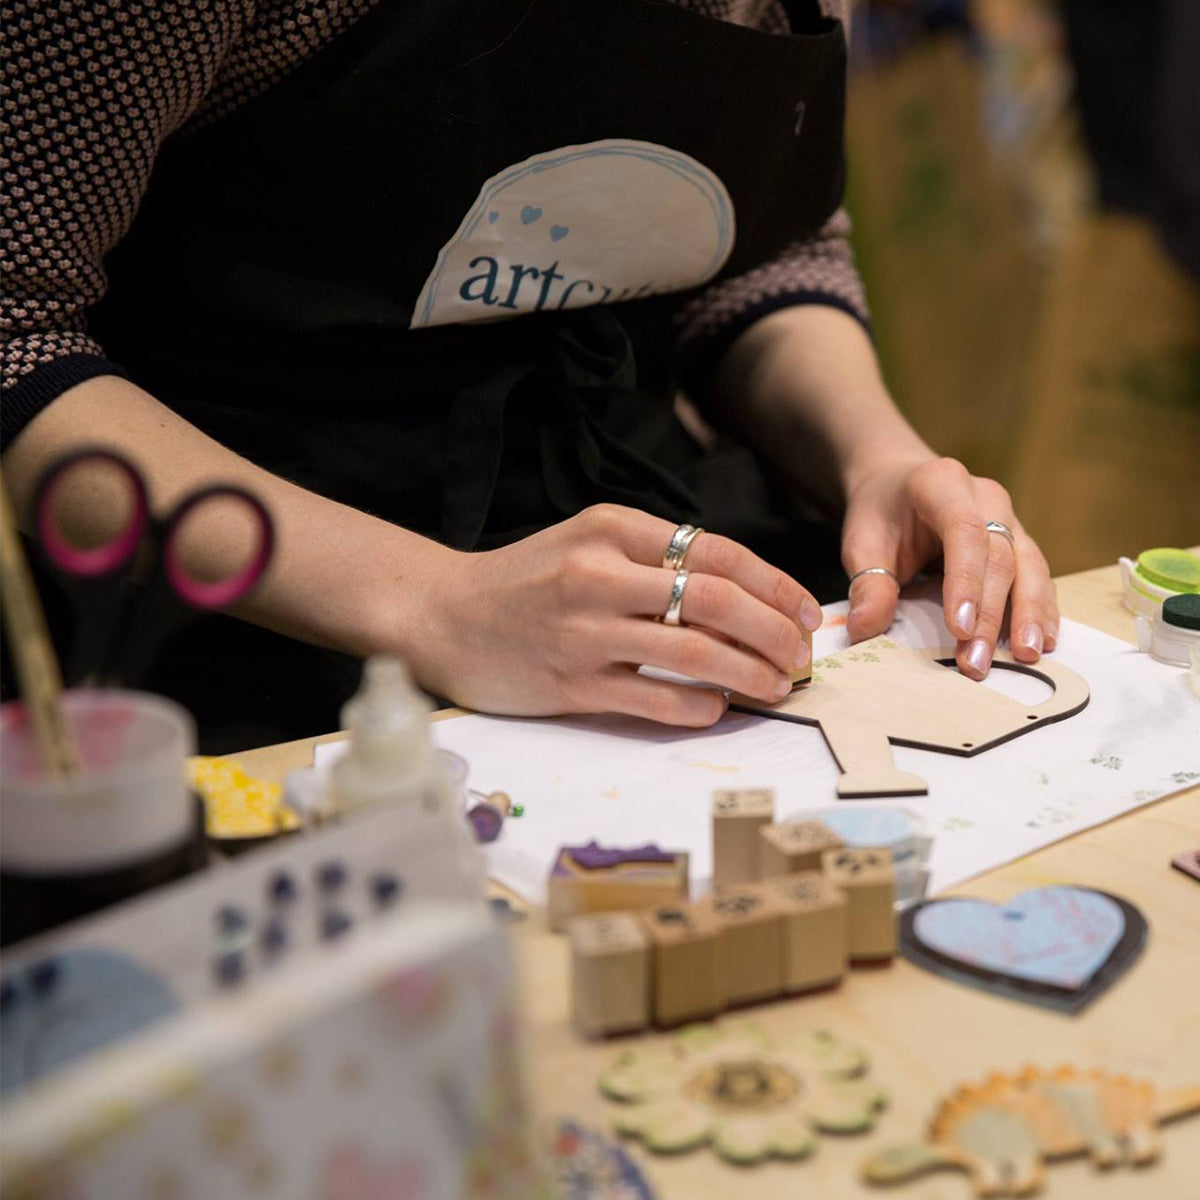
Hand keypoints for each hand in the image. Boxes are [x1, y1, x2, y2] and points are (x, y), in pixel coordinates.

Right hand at [416, 504, 822, 724]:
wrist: (441, 615)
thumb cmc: (526, 580)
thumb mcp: (588, 543)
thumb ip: (655, 557)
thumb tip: (744, 594)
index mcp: (612, 529)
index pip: (716, 552)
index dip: (774, 585)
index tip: (805, 612)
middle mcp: (600, 574)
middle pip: (716, 599)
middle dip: (775, 631)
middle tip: (801, 655)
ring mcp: (584, 631)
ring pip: (694, 651)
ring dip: (750, 672)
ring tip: (777, 686)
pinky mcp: (569, 683)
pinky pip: (653, 699)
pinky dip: (698, 706)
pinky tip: (718, 708)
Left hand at [840, 456, 1058, 677]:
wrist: (898, 485)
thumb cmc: (881, 514)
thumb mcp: (862, 543)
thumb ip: (867, 584)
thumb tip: (864, 629)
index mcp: (942, 484)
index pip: (963, 532)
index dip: (965, 581)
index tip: (959, 629)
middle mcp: (986, 497)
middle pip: (999, 556)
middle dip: (990, 615)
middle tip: (976, 662)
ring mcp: (1009, 518)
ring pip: (1029, 565)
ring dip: (1028, 614)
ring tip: (1026, 655)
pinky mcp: (1019, 541)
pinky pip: (1037, 574)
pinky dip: (1041, 608)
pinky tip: (1043, 640)